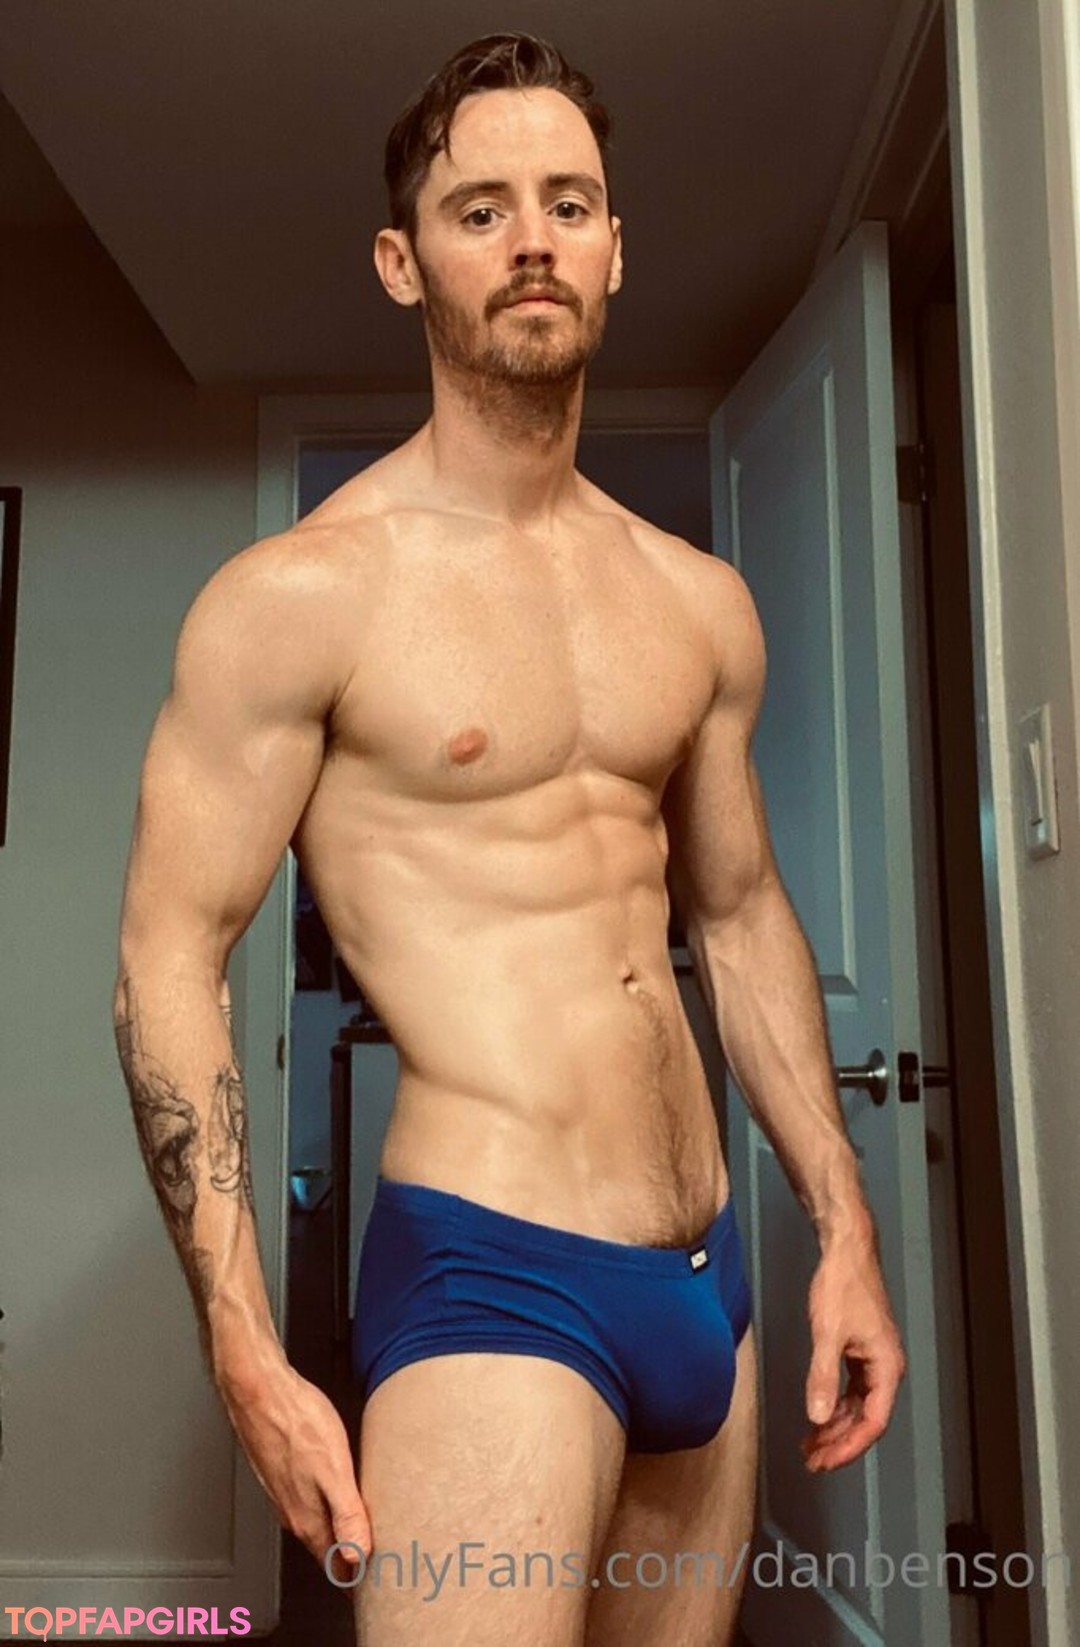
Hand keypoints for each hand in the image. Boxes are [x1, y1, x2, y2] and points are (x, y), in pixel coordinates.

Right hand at [217, 1353, 371, 1576]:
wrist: (258, 1390)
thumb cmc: (296, 1421)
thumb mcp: (334, 1468)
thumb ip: (347, 1514)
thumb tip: (358, 1554)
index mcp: (307, 1517)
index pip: (334, 1561)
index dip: (357, 1568)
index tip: (377, 1570)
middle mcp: (291, 1510)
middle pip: (324, 1544)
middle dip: (348, 1552)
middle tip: (376, 1551)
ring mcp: (282, 1491)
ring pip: (314, 1522)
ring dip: (336, 1529)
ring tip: (360, 1528)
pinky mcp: (279, 1471)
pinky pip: (305, 1500)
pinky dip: (324, 1505)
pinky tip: (335, 1492)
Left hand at [800, 1225, 905, 1471]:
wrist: (846, 1250)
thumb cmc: (843, 1284)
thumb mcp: (827, 1333)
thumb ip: (821, 1377)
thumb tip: (817, 1417)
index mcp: (887, 1366)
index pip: (873, 1423)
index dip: (849, 1447)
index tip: (826, 1461)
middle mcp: (886, 1367)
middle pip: (866, 1419)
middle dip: (839, 1442)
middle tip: (813, 1460)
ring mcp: (874, 1359)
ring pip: (858, 1406)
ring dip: (835, 1426)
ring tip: (811, 1444)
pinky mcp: (861, 1350)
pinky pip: (851, 1390)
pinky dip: (834, 1405)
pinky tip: (818, 1415)